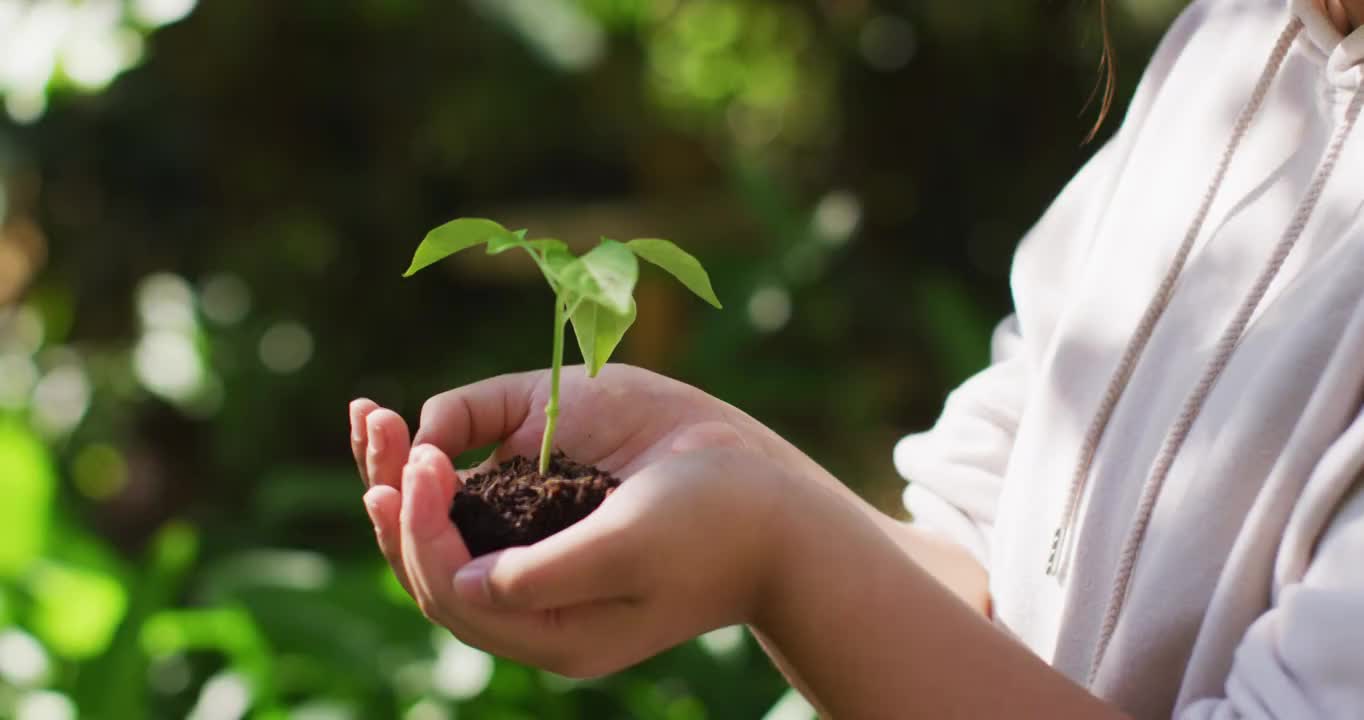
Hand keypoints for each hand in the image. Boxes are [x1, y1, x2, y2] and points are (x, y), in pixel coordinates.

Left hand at [348, 364, 796, 676]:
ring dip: (397, 467)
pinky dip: (444, 436)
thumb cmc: (719, 527)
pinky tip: (429, 419)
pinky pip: (480, 466)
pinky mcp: (552, 474)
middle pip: (430, 557)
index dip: (420, 531)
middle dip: (392, 497)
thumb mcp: (635, 550)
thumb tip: (463, 582)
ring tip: (367, 415)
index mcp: (551, 624)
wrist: (779, 497)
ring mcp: (539, 526)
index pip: (452, 589)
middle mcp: (533, 580)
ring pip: (442, 514)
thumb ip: (547, 573)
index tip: (423, 464)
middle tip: (373, 428)